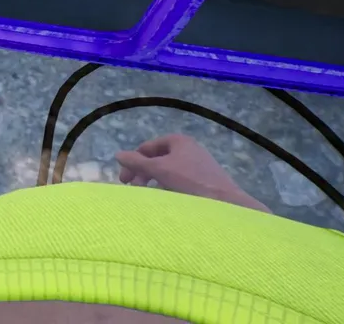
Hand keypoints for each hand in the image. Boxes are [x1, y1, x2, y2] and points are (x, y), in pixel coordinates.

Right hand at [115, 134, 268, 212]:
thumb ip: (137, 162)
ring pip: (168, 171)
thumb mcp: (159, 170)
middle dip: (143, 173)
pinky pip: (180, 180)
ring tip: (147, 195)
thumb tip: (118, 154)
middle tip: (133, 189)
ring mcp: (198, 164)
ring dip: (154, 181)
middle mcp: (189, 148)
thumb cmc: (190, 182)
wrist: (225, 202)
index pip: (147, 148)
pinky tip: (166, 199)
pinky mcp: (205, 179)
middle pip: (157, 159)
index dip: (133, 162)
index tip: (124, 181)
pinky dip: (168, 186)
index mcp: (178, 141)